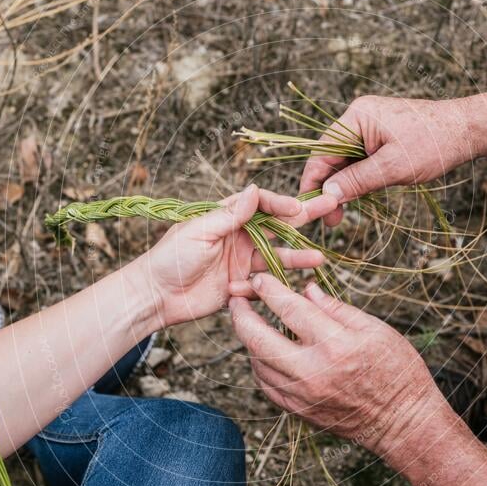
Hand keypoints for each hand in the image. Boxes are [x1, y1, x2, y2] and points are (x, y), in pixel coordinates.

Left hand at [137, 184, 338, 327]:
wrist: (155, 296)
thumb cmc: (170, 257)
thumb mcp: (199, 230)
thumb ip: (230, 214)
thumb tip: (254, 189)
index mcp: (227, 217)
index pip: (260, 203)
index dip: (280, 203)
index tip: (297, 206)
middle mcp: (239, 236)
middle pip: (277, 225)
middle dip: (303, 217)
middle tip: (331, 205)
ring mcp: (242, 261)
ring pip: (277, 256)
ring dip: (297, 256)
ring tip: (318, 257)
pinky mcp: (241, 284)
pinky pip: (263, 283)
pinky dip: (266, 285)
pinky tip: (256, 288)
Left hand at [229, 273, 445, 456]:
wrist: (403, 422)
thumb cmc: (397, 370)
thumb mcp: (375, 329)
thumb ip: (336, 308)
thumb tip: (307, 289)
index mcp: (335, 345)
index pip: (291, 309)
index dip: (271, 290)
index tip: (259, 278)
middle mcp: (312, 372)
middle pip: (259, 340)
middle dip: (242, 316)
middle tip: (236, 300)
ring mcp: (302, 396)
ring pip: (258, 363)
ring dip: (248, 341)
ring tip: (249, 323)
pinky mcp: (299, 412)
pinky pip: (267, 385)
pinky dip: (261, 365)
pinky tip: (264, 352)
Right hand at [300, 96, 485, 225]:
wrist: (468, 130)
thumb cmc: (434, 144)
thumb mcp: (392, 168)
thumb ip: (357, 181)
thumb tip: (327, 196)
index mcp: (357, 117)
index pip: (322, 151)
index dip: (313, 181)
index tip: (308, 207)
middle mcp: (359, 119)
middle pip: (331, 157)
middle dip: (328, 188)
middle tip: (330, 221)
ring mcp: (369, 128)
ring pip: (345, 162)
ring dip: (342, 187)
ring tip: (342, 216)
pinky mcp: (380, 138)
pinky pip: (359, 161)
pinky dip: (357, 180)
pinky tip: (357, 200)